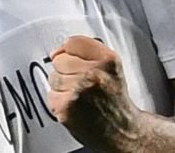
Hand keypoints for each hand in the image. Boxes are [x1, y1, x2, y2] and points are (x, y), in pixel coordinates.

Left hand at [48, 35, 138, 149]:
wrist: (123, 131)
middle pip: (59, 60)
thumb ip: (88, 52)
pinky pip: (51, 95)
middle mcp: (94, 73)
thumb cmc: (115, 100)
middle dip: (66, 71)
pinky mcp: (67, 107)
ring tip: (79, 96)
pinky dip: (59, 102)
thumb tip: (57, 51)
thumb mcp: (112, 67)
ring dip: (62, 87)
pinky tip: (74, 106)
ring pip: (53, 77)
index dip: (69, 51)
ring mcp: (79, 90)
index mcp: (107, 60)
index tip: (71, 58)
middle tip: (81, 83)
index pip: (72, 42)